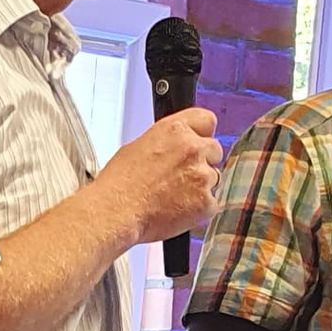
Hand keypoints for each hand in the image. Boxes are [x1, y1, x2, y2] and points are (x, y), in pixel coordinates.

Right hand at [101, 108, 222, 244]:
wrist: (117, 210)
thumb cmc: (120, 183)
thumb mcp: (138, 146)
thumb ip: (166, 143)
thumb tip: (173, 148)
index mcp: (175, 130)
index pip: (207, 120)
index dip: (203, 134)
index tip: (200, 141)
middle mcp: (192, 148)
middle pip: (214, 150)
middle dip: (202, 162)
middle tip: (182, 176)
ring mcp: (202, 175)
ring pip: (214, 178)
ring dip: (200, 186)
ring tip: (174, 196)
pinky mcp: (206, 201)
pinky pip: (212, 203)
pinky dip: (199, 209)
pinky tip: (178, 210)